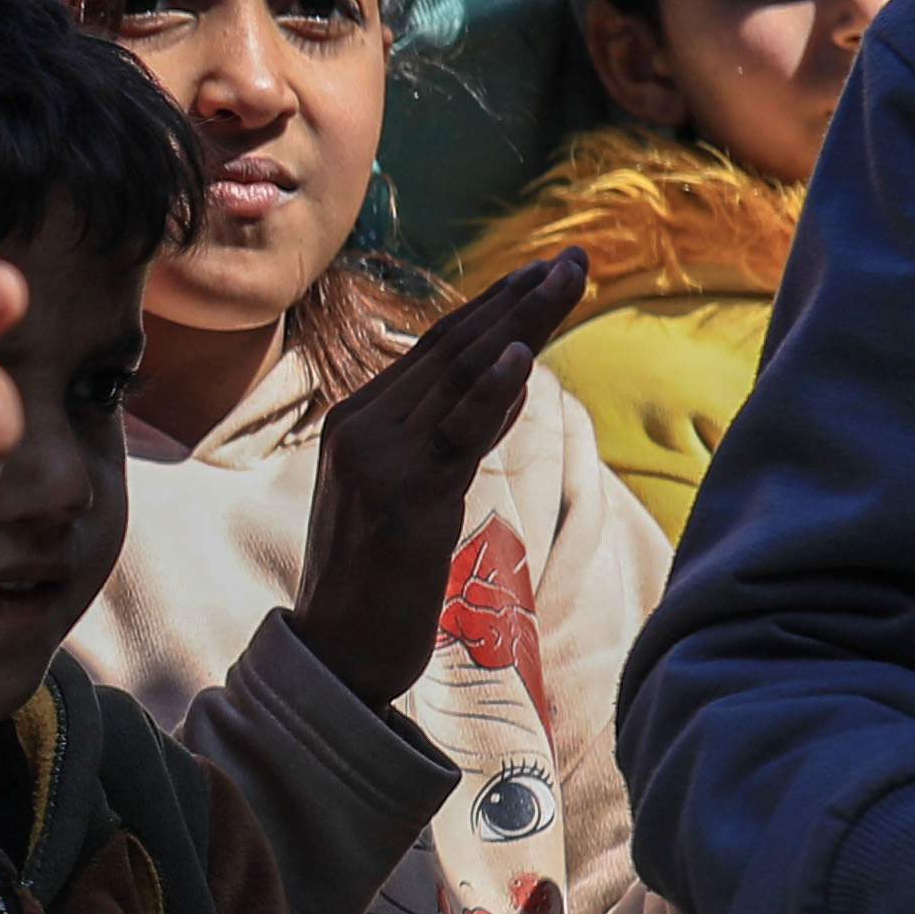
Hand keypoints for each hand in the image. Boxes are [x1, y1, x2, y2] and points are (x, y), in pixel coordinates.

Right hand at [288, 249, 578, 703]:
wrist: (338, 655)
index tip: (546, 269)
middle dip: (520, 299)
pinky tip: (522, 352)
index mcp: (355, 420)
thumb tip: (510, 377)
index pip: (436, 348)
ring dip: (521, 323)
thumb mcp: (413, 493)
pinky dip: (491, 391)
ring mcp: (378, 462)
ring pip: (461, 377)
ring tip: (566, 280)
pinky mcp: (405, 501)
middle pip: (453, 348)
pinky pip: (456, 434)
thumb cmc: (378, 582)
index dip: (495, 304)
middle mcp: (360, 427)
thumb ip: (450, 433)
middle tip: (576, 258)